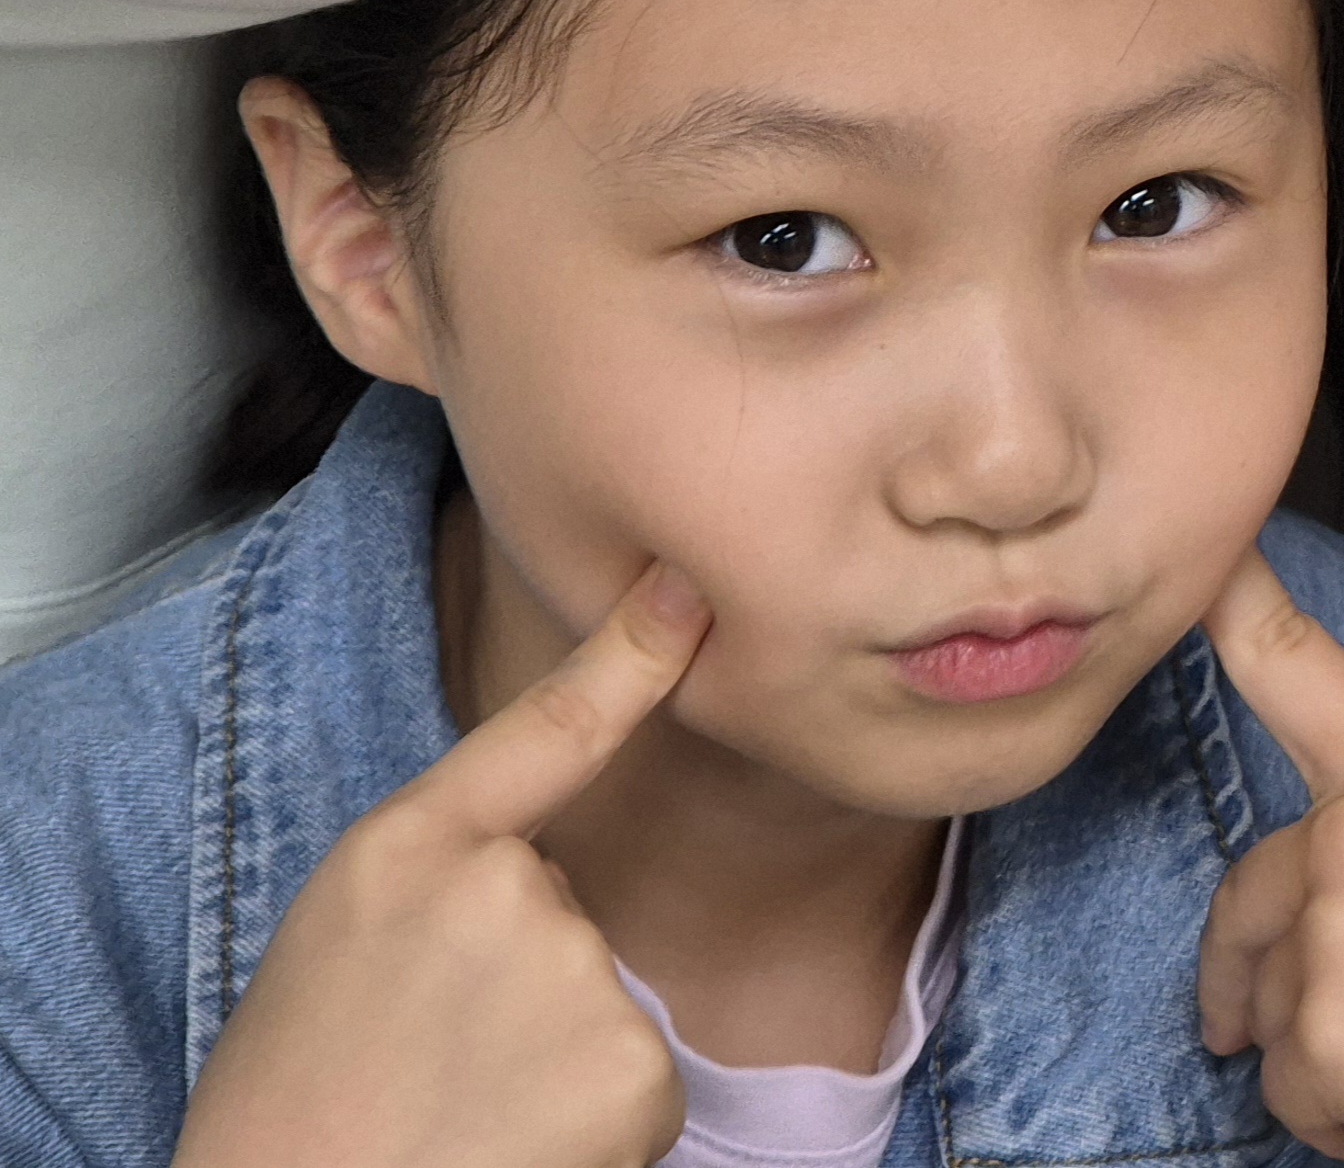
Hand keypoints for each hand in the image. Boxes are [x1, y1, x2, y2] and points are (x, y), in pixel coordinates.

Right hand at [174, 563, 704, 1167]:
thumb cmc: (295, 1107)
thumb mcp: (341, 942)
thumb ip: (443, 877)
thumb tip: (542, 872)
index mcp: (405, 851)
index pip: (542, 728)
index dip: (629, 653)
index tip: (691, 590)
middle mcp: (502, 890)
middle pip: (562, 912)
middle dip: (519, 985)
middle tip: (424, 1066)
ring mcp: (574, 971)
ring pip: (599, 1000)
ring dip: (549, 1061)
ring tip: (454, 1118)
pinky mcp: (634, 1066)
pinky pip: (636, 1079)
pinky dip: (590, 1128)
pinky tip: (508, 1151)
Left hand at [1198, 553, 1343, 1167]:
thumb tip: (1333, 882)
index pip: (1293, 664)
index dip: (1232, 601)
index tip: (1202, 559)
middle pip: (1245, 898)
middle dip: (1251, 972)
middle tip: (1271, 1023)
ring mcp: (1339, 930)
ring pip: (1270, 1008)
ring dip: (1324, 1053)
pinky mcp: (1330, 1034)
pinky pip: (1288, 1094)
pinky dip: (1339, 1124)